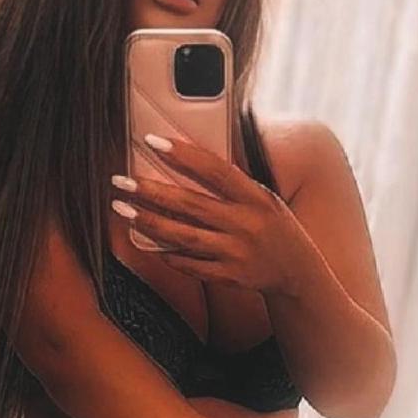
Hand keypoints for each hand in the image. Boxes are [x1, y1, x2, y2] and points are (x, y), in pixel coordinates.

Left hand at [111, 134, 305, 296]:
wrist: (297, 272)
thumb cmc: (274, 226)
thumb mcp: (264, 197)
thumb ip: (233, 181)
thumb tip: (192, 154)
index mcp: (255, 197)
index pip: (216, 170)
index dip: (184, 155)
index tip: (152, 141)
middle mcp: (246, 224)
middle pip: (190, 204)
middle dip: (151, 191)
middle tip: (120, 181)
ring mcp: (237, 253)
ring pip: (184, 237)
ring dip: (149, 222)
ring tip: (122, 209)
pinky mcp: (229, 277)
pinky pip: (190, 265)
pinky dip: (167, 254)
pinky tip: (145, 241)